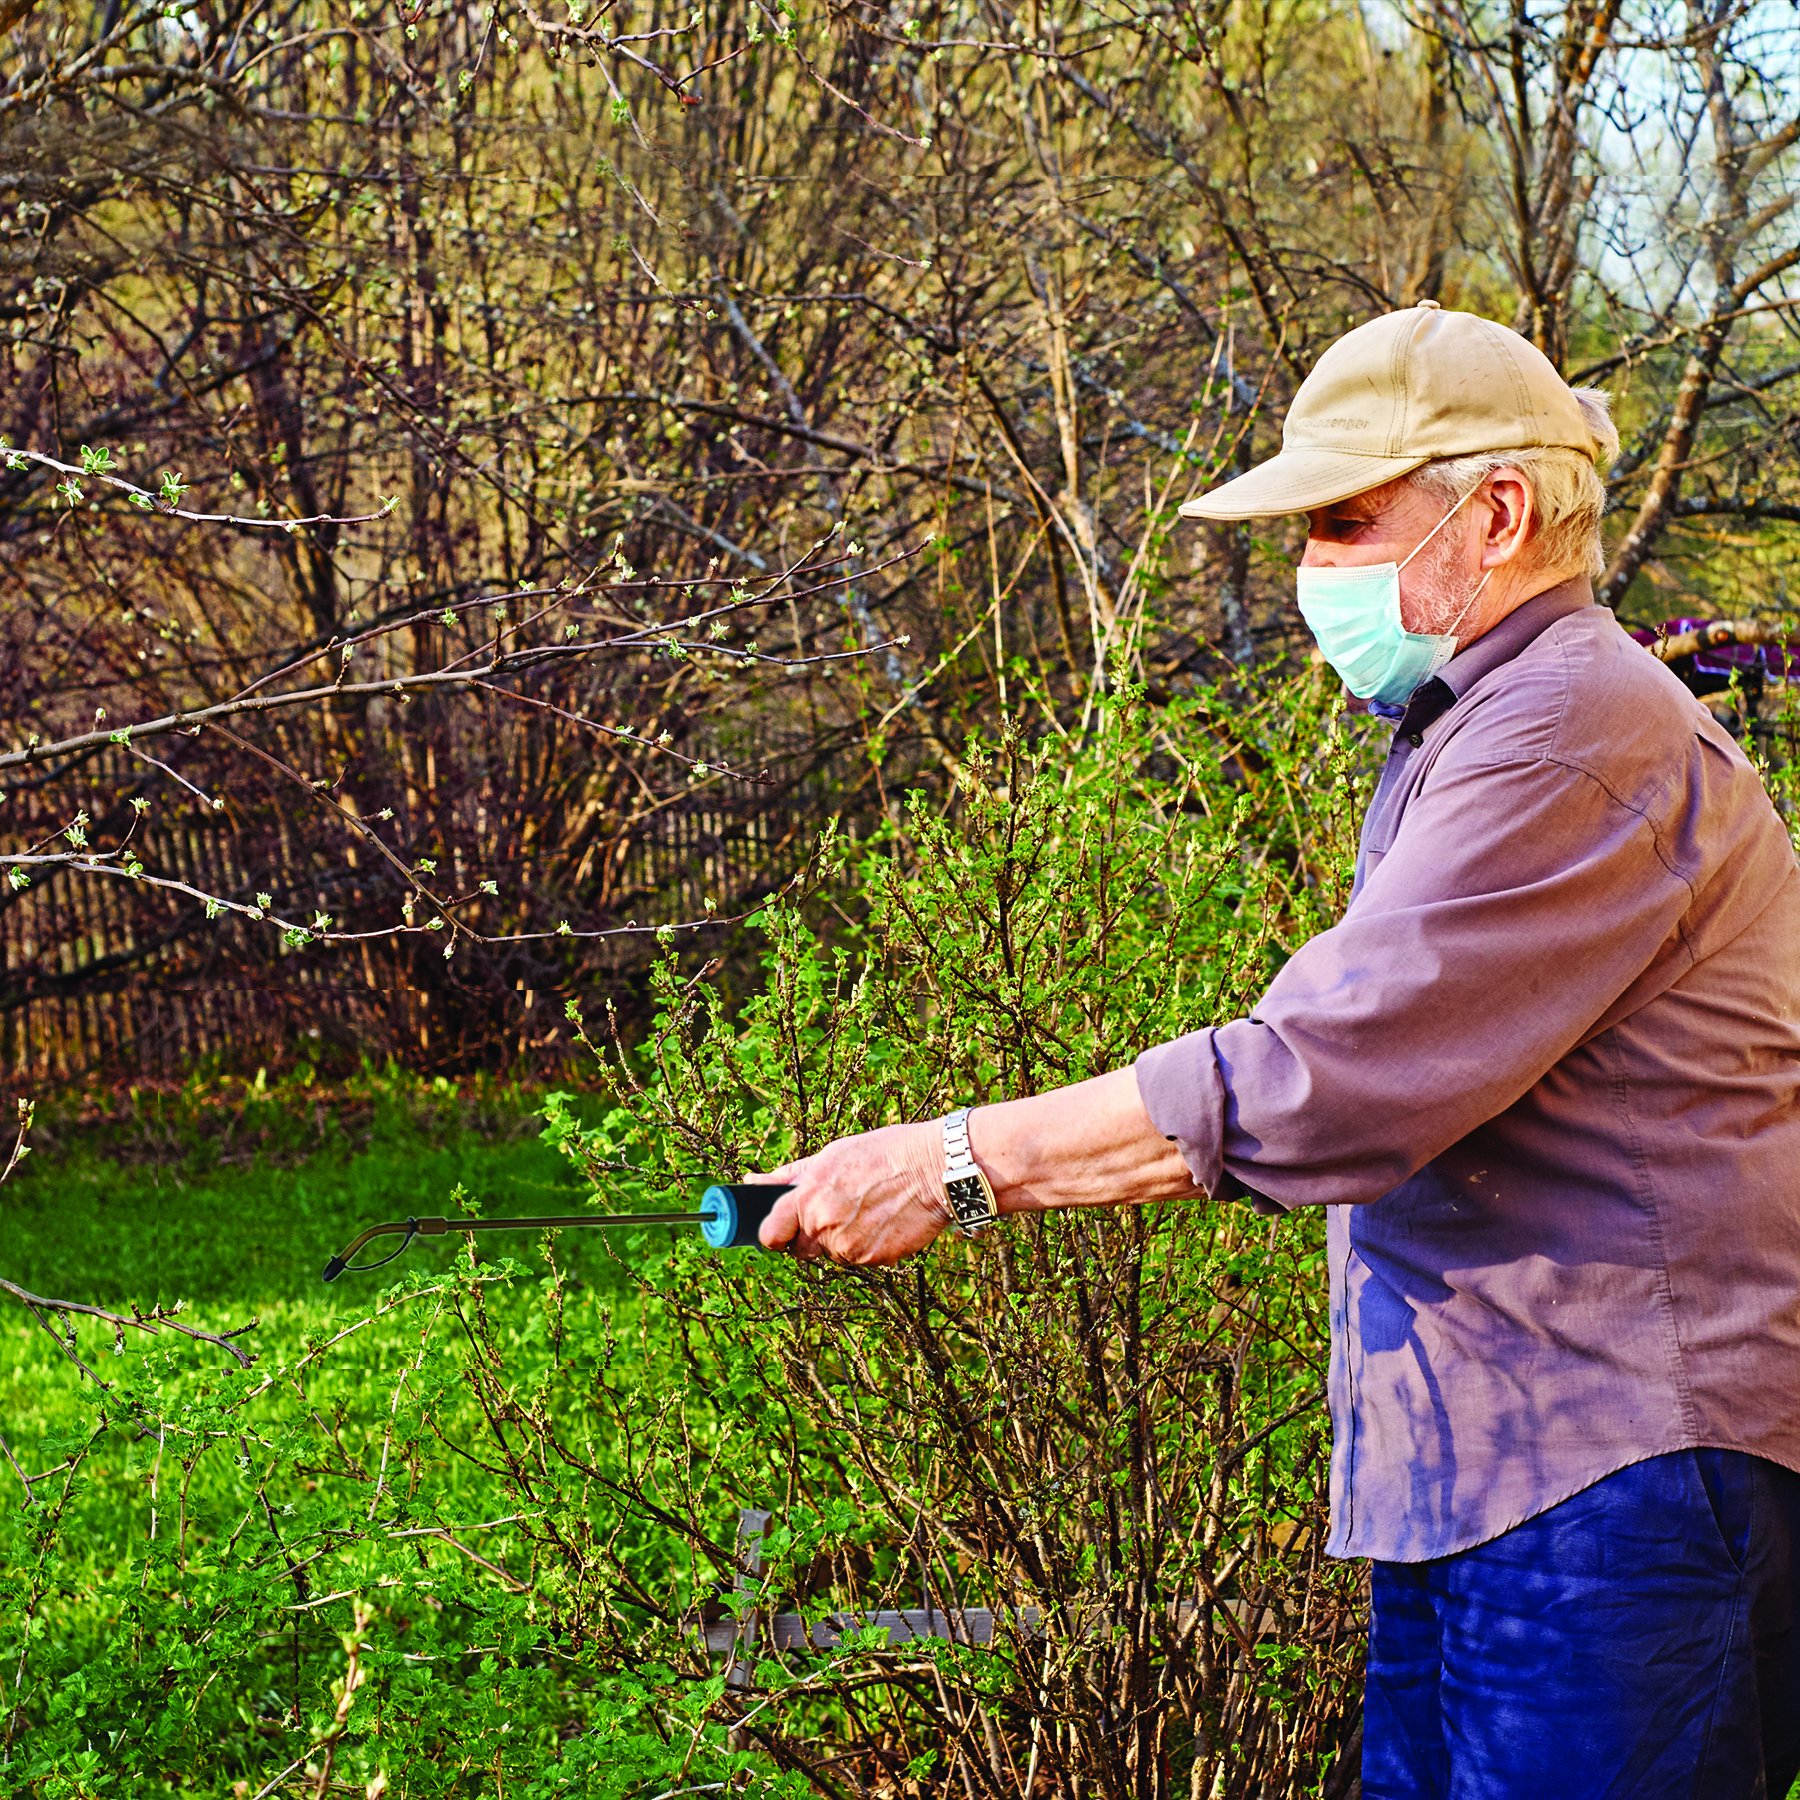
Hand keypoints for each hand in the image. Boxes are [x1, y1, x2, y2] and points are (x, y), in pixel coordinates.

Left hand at [752, 1119, 949, 1264]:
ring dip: (843, 1240)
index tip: (781, 1230)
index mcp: (807, 1198)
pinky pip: (860, 1258)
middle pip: (801, 1249)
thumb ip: (789, 1176)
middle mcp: (823, 1226)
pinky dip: (868, 1245)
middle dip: (812, 1235)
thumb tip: (752, 1182)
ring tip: (867, 1209)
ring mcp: (848, 1247)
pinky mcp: (873, 1259)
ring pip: (833, 1254)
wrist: (931, 1168)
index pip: (770, 1235)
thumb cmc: (882, 1154)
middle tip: (838, 1210)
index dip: (774, 1234)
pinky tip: (883, 1221)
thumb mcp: (830, 1155)